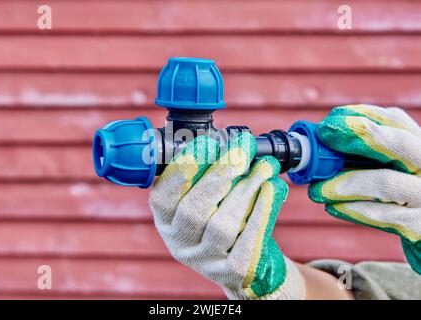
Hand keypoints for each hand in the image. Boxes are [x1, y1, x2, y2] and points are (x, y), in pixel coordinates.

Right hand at [149, 132, 305, 298]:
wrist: (247, 262)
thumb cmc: (224, 219)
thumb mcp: (206, 199)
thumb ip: (206, 175)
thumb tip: (226, 141)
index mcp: (166, 221)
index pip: (163, 196)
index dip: (182, 169)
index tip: (206, 143)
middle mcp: (180, 244)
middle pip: (193, 210)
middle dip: (218, 175)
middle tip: (241, 150)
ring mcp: (205, 261)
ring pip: (221, 225)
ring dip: (244, 190)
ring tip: (263, 167)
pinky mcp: (232, 271)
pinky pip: (247, 242)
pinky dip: (260, 212)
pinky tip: (271, 189)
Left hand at [309, 104, 420, 273]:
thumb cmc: (398, 201)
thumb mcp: (387, 170)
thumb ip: (363, 156)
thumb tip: (319, 144)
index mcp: (419, 147)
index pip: (395, 120)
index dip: (359, 116)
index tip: (327, 123)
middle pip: (399, 143)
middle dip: (357, 136)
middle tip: (323, 135)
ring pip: (385, 183)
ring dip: (344, 184)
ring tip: (315, 190)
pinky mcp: (420, 226)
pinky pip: (384, 216)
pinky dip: (353, 210)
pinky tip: (332, 207)